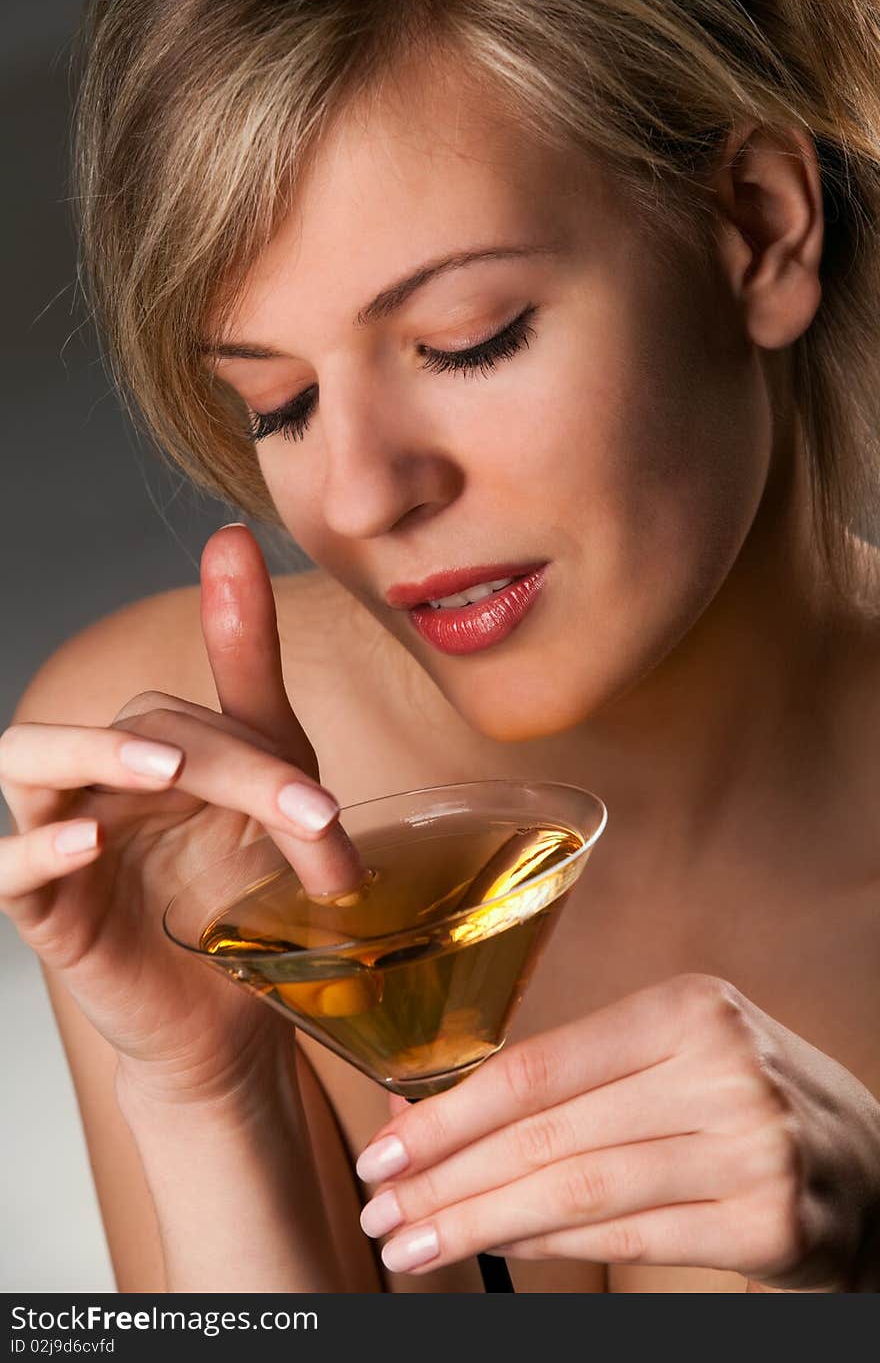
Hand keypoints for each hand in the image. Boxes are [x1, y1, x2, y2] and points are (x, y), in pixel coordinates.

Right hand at [0, 525, 366, 1106]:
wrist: (226, 1019)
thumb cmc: (239, 894)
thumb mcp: (272, 784)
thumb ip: (251, 676)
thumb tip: (228, 537)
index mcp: (158, 747)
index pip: (197, 715)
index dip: (263, 756)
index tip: (323, 808)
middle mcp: (103, 779)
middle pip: (139, 729)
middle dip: (228, 766)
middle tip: (304, 810)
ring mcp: (63, 836)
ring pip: (32, 760)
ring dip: (95, 752)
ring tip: (164, 770)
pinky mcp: (41, 909)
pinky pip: (7, 864)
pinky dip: (37, 847)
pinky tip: (86, 839)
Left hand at [355, 973, 879, 1290]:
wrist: (874, 1164)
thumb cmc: (745, 1097)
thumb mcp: (673, 1050)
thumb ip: (569, 1076)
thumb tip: (430, 1110)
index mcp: (687, 1008)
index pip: (539, 1065)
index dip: (449, 1113)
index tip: (384, 1148)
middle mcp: (722, 1070)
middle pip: (548, 1135)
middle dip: (448, 1178)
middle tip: (380, 1210)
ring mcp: (751, 1149)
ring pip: (579, 1193)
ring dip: (480, 1223)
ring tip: (413, 1244)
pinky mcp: (769, 1226)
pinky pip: (627, 1240)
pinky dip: (549, 1247)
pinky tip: (497, 1247)